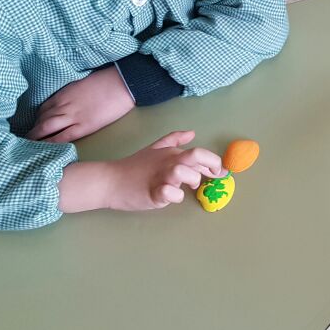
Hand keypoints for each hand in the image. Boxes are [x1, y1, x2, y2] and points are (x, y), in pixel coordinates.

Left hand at [30, 67, 135, 141]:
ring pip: (47, 128)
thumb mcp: (82, 84)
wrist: (121, 82)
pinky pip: (62, 137)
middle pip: (41, 120)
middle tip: (26, 141)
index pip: (43, 109)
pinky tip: (45, 149)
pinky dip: (52, 143)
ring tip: (30, 148)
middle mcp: (63, 105)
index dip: (37, 120)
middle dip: (33, 131)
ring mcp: (72, 116)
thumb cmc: (105, 81)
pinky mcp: (83, 126)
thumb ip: (71, 94)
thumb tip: (67, 101)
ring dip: (37, 138)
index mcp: (63, 95)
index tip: (35, 127)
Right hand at [59, 131, 225, 212]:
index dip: (215, 162)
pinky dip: (173, 196)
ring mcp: (161, 177)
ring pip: (185, 174)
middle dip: (211, 167)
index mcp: (172, 153)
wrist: (110, 180)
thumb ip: (173, 140)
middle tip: (212, 178)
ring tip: (184, 187)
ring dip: (190, 181)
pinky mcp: (153, 193)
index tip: (220, 172)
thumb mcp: (155, 149)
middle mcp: (169, 162)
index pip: (200, 153)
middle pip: (196, 157)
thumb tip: (192, 133)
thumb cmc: (135, 166)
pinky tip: (169, 196)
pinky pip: (169, 193)